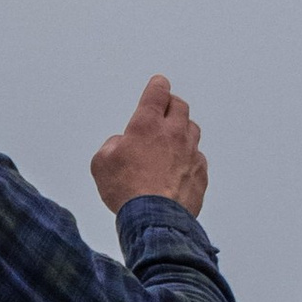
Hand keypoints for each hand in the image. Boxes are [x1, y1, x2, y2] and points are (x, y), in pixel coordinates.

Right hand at [92, 74, 207, 216]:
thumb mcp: (101, 163)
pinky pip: (197, 157)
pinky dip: (189, 157)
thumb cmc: (127, 190)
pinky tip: (180, 166)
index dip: (157, 85)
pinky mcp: (200, 172)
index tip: (159, 83)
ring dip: (183, 128)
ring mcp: (190, 153)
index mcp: (147, 125)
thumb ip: (111, 146)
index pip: (157, 93)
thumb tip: (121, 144)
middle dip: (171, 103)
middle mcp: (173, 133)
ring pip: (192, 129)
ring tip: (174, 136)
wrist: (154, 218)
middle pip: (180, 106)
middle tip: (165, 107)